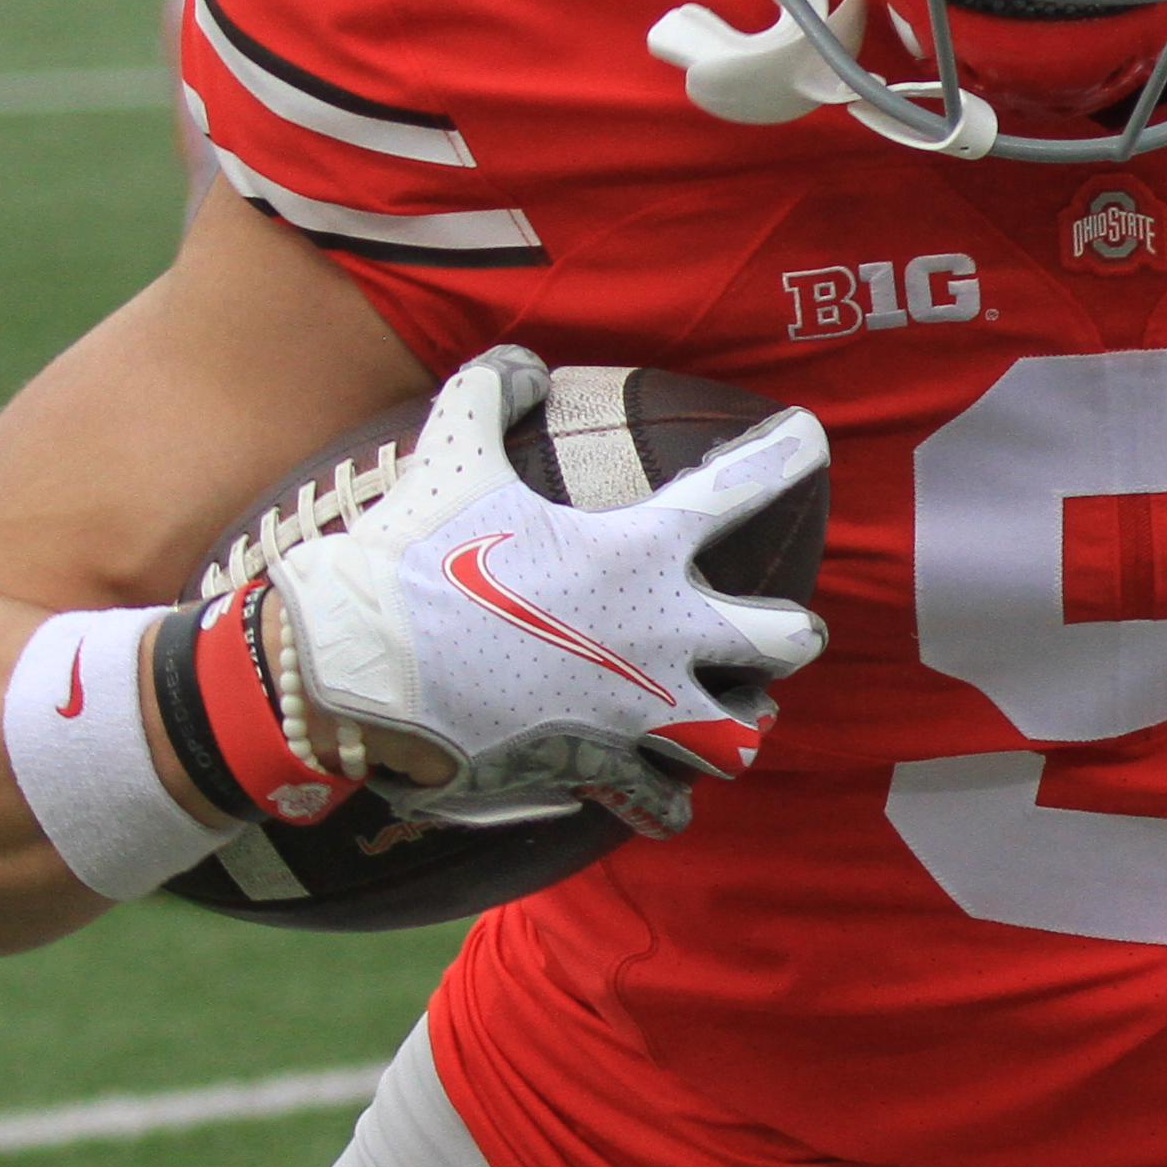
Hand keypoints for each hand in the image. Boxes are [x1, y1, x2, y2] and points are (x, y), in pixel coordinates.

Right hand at [264, 350, 832, 826]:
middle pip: (784, 641)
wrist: (359, 667)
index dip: (784, 454)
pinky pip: (664, 804)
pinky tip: (664, 790)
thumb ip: (489, 394)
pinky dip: (667, 799)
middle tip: (783, 628)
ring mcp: (637, 713)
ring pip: (740, 737)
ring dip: (742, 725)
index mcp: (640, 552)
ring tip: (736, 715)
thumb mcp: (450, 454)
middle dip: (791, 635)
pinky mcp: (600, 771)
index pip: (739, 488)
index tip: (807, 439)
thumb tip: (520, 363)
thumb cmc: (411, 555)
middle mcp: (662, 636)